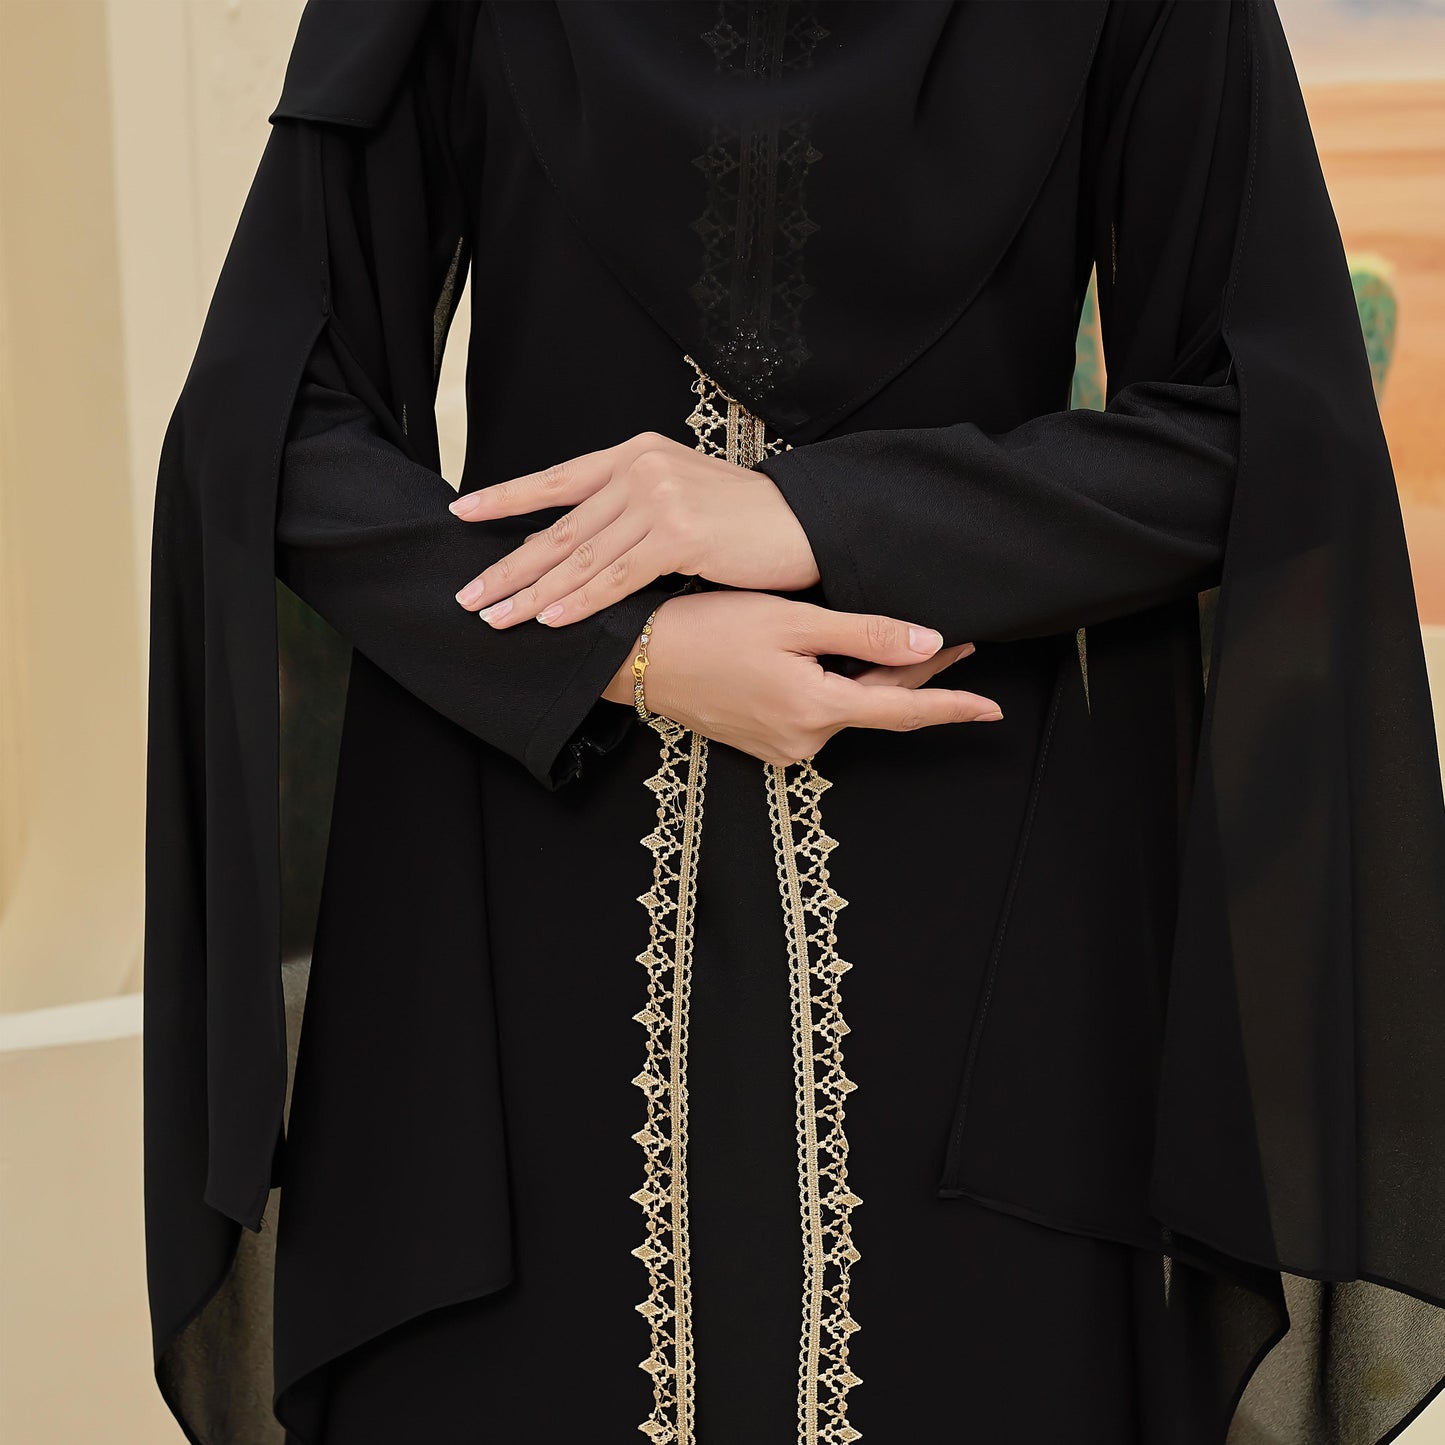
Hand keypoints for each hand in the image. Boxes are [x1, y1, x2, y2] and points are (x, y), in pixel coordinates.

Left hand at [448, 431, 818, 626]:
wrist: (804, 523)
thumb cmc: (745, 520)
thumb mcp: (680, 496)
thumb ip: (630, 509)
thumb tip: (578, 545)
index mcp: (634, 454)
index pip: (557, 479)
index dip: (506, 498)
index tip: (462, 514)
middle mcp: (640, 469)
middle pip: (560, 527)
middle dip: (509, 566)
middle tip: (468, 594)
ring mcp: (658, 499)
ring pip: (581, 557)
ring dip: (533, 593)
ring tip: (496, 617)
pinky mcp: (679, 535)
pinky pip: (617, 578)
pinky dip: (580, 603)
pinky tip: (549, 621)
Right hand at [599, 590, 1001, 765]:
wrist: (639, 660)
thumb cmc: (708, 630)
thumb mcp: (791, 622)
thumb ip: (863, 634)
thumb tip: (927, 641)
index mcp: (817, 709)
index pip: (903, 710)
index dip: (951, 705)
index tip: (991, 708)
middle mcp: (804, 741)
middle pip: (877, 706)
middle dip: (917, 676)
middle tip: (959, 644)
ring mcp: (783, 748)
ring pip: (845, 709)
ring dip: (871, 679)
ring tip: (895, 640)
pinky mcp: (764, 744)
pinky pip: (816, 716)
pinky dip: (833, 690)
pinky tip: (832, 661)